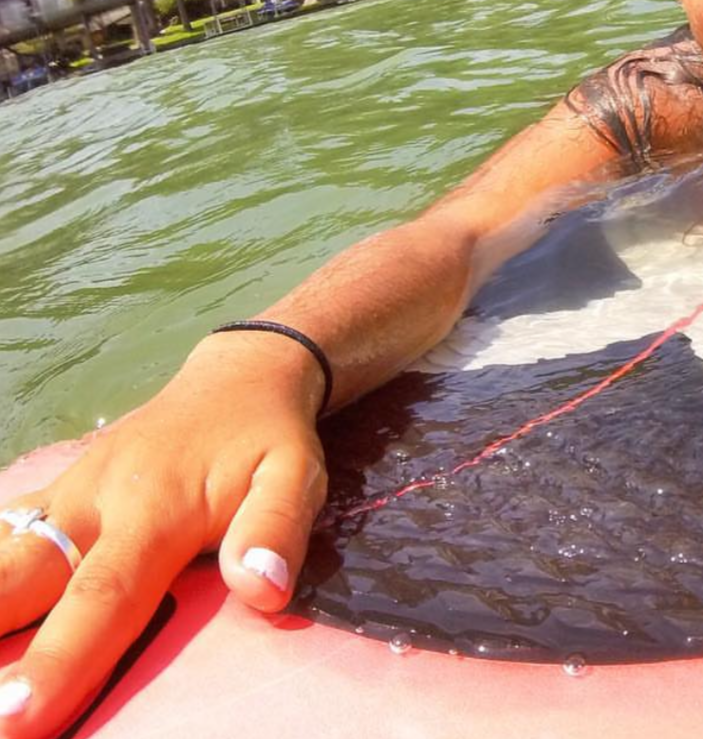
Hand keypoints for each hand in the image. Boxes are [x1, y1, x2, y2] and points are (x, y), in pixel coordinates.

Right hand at [0, 333, 327, 737]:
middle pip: (20, 582)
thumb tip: (261, 589)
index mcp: (153, 511)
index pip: (102, 596)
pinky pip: (4, 530)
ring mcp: (67, 495)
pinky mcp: (57, 492)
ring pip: (0, 558)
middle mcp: (93, 503)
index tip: (19, 716)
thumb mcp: (294, 474)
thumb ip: (275, 528)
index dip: (59, 659)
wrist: (238, 376)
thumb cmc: (268, 437)